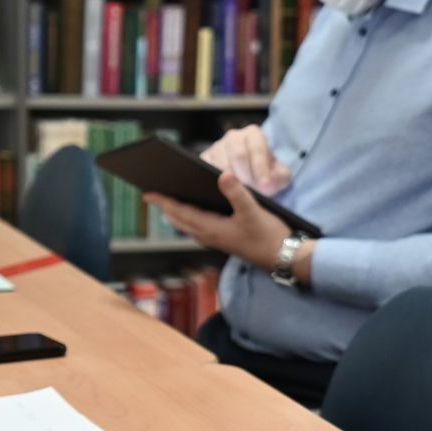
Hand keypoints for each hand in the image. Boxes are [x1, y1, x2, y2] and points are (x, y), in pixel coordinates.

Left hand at [144, 173, 289, 270]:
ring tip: (168, 202)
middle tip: (152, 195)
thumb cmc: (268, 235)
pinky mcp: (224, 240)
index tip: (148, 193)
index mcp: (211, 228)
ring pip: (188, 226)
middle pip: (179, 220)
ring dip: (176, 215)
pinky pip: (198, 229)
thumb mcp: (253, 211)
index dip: (164, 202)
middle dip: (165, 208)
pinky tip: (194, 212)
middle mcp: (209, 235)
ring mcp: (216, 240)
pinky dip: (190, 219)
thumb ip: (237, 192)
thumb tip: (223, 174)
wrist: (283, 257)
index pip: (180, 212)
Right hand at [200, 124, 290, 193]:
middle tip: (251, 193)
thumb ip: (278, 178)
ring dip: (229, 182)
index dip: (261, 168)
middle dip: (245, 176)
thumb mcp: (280, 176)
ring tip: (238, 197)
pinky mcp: (204, 159)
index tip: (264, 186)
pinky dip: (212, 182)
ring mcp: (217, 147)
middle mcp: (234, 137)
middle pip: (237, 155)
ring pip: (220, 162)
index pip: (257, 149)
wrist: (254, 180)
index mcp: (254, 135)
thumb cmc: (269, 175)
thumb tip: (265, 185)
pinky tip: (220, 195)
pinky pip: (204, 169)